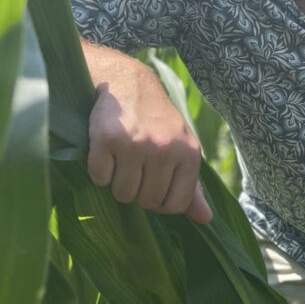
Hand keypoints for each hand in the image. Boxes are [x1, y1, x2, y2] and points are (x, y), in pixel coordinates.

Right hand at [85, 56, 212, 223]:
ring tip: (123, 157)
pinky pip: (100, 178)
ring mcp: (136, 145)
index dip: (161, 202)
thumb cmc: (159, 121)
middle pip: (146, 201)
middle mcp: (164, 150)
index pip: (176, 205)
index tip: (154, 185)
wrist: (130, 84)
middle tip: (136, 165)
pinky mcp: (108, 140)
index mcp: (189, 153)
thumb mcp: (182, 147)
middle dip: (138, 190)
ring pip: (122, 194)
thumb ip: (191, 185)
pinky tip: (107, 150)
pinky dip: (99, 170)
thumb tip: (204, 219)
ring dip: (117, 182)